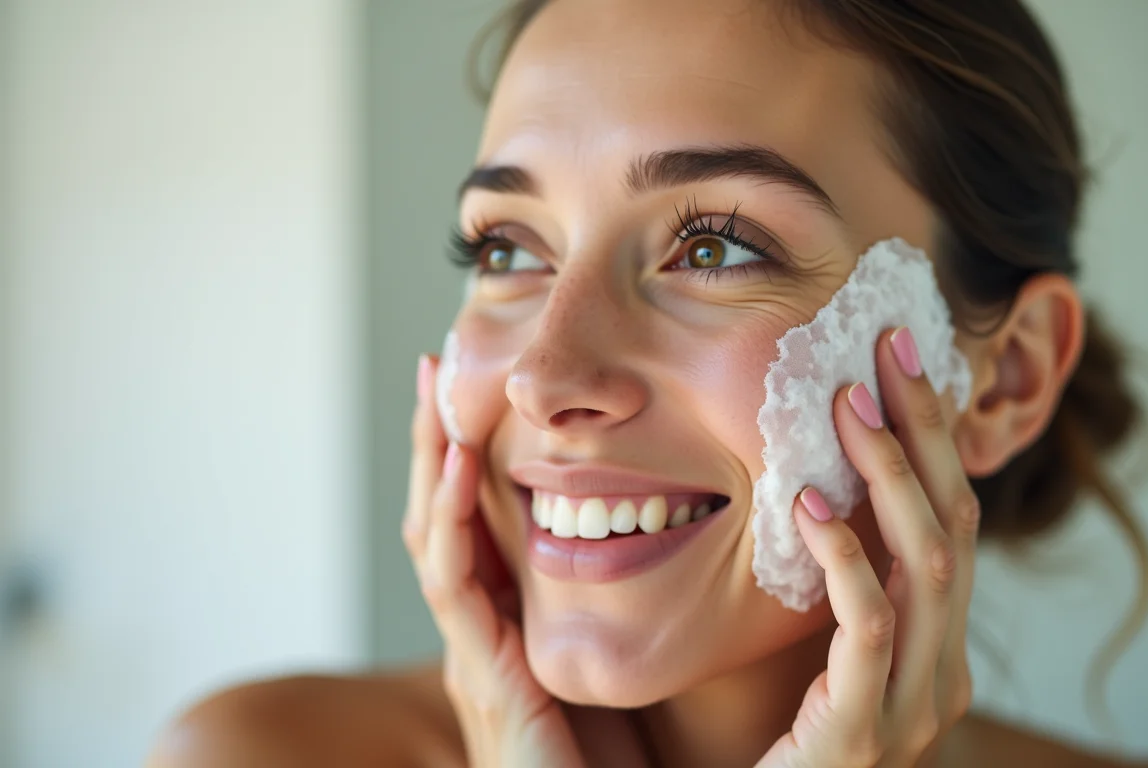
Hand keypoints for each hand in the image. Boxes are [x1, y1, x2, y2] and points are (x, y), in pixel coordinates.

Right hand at [402, 355, 585, 767]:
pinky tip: (460, 462)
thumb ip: (612, 617)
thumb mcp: (610, 669)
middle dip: (437, 442)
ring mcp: (471, 652)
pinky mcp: (481, 673)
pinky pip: (454, 580)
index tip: (473, 395)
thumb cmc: (614, 765)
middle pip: (442, 518)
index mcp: (504, 629)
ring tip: (438, 390)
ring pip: (435, 535)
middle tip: (437, 367)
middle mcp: (477, 633)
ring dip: (434, 458)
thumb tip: (660, 542)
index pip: (473, 527)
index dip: (467, 461)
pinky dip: (451, 515)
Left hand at [757, 328, 978, 767]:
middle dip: (925, 431)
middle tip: (890, 347)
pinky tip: (807, 507)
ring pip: (928, 562)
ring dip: (891, 474)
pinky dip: (846, 559)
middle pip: (955, 524)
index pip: (953, 522)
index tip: (901, 359)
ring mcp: (913, 706)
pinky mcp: (861, 732)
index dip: (933, 439)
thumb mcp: (831, 658)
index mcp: (939, 649)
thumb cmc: (788, 747)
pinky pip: (870, 627)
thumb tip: (820, 492)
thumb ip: (848, 594)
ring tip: (849, 403)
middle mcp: (943, 673)